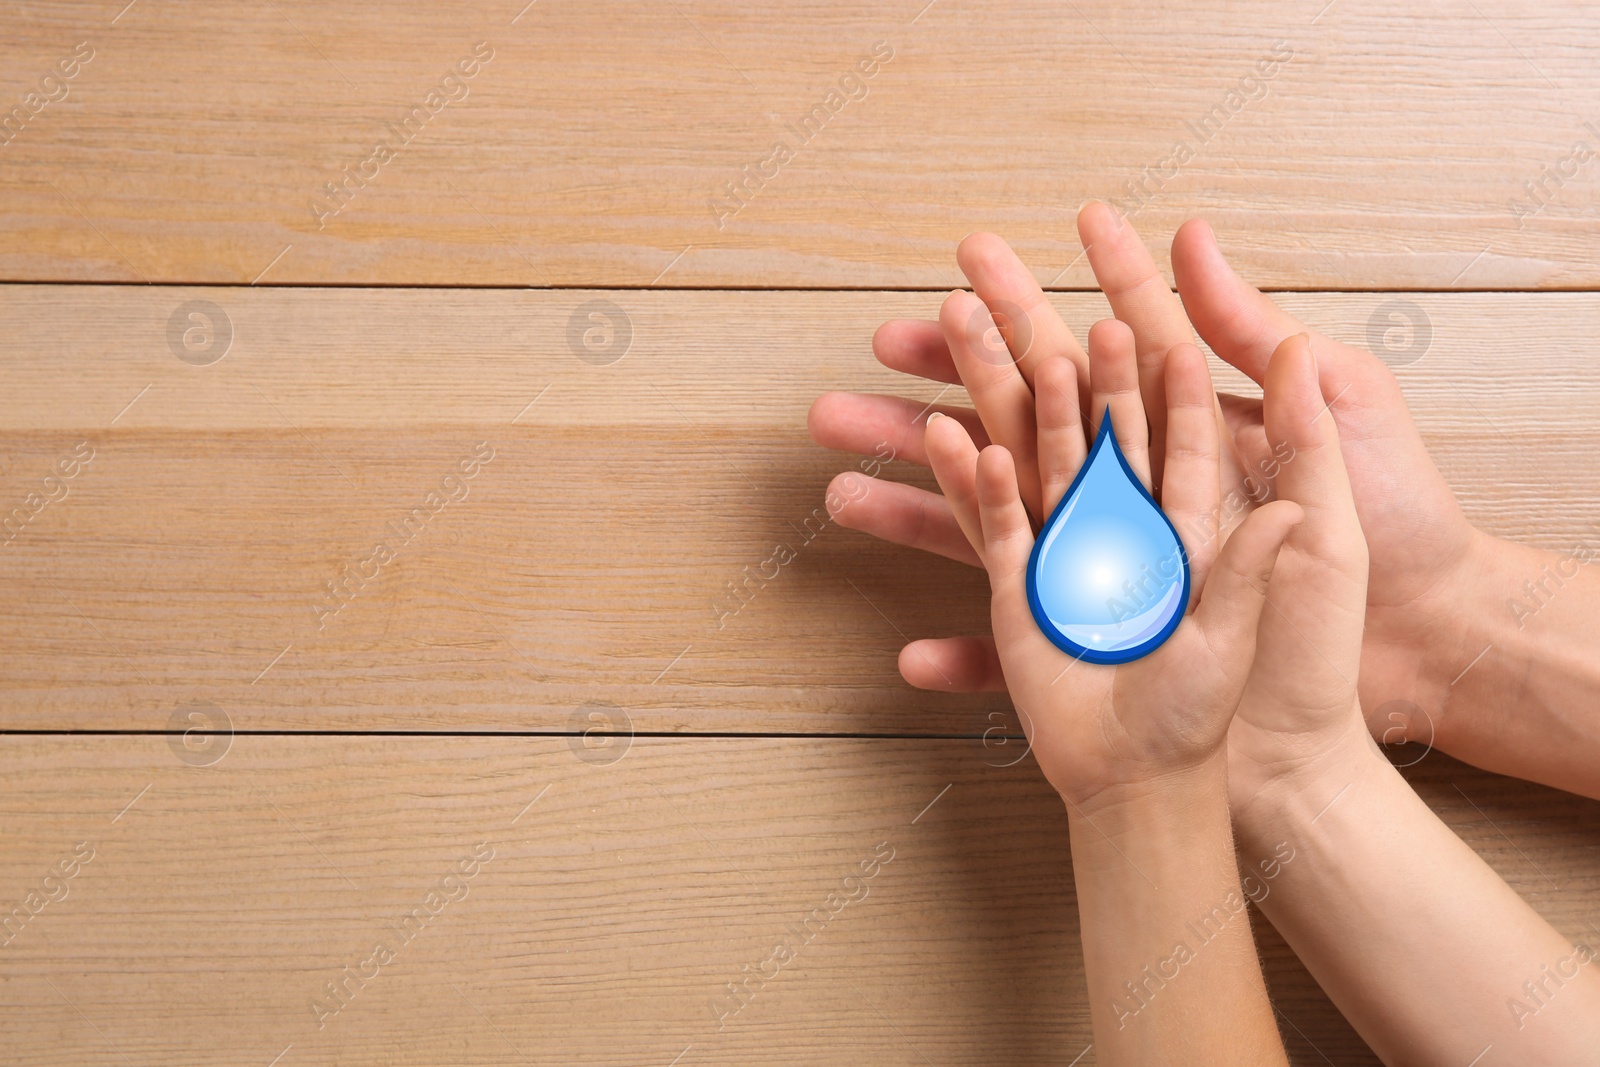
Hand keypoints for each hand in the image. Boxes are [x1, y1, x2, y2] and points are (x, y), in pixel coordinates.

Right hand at [810, 209, 1478, 745]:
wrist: (1234, 769)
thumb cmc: (1298, 662)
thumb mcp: (1312, 551)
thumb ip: (1291, 458)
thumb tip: (1291, 353)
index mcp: (1197, 476)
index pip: (1159, 368)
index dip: (1125, 294)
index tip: (1086, 226)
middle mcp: (1126, 500)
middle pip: (1063, 395)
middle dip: (1012, 330)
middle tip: (963, 268)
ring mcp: (1073, 545)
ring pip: (1011, 450)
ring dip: (965, 390)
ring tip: (911, 340)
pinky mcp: (1029, 598)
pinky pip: (992, 531)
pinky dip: (967, 486)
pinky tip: (939, 441)